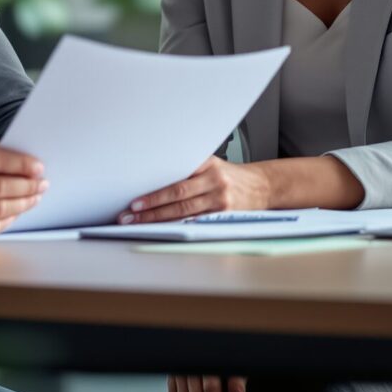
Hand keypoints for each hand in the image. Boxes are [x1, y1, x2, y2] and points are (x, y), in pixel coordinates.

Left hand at [120, 156, 268, 223]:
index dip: (155, 189)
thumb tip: (152, 178)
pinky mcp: (224, 215)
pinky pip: (195, 222)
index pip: (176, 174)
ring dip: (158, 218)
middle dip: (151, 207)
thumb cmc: (229, 176)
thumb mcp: (211, 164)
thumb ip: (188, 168)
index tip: (135, 199)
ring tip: (138, 223)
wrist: (261, 186)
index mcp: (207, 163)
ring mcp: (220, 199)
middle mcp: (214, 180)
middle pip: (177, 195)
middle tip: (130, 214)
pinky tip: (161, 228)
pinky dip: (176, 225)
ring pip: (184, 211)